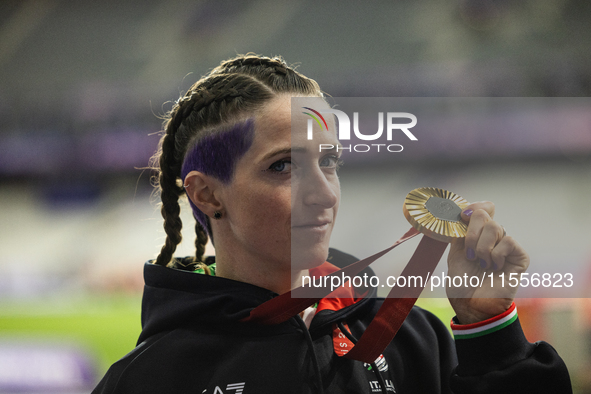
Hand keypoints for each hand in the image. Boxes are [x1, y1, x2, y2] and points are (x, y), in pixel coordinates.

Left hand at [446, 201, 528, 323]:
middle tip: (469, 254)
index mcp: (477, 234)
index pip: (483, 208)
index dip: (474, 206)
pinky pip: (508, 241)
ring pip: (495, 227)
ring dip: (481, 247)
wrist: (472, 306)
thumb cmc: (462, 284)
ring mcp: (506, 246)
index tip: (462, 215)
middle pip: (484, 214)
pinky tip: (494, 268)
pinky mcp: (519, 256)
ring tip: (481, 264)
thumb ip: (460, 232)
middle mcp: (492, 237)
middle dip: (471, 233)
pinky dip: (496, 255)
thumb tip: (464, 211)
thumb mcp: (455, 253)